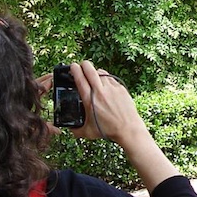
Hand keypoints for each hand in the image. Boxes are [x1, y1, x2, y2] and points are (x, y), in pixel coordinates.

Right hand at [63, 61, 179, 190]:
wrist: (128, 129)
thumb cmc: (108, 131)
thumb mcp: (88, 132)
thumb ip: (76, 130)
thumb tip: (69, 128)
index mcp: (90, 100)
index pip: (80, 79)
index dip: (74, 70)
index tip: (72, 66)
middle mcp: (100, 91)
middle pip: (90, 69)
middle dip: (84, 64)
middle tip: (81, 65)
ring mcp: (112, 88)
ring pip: (101, 72)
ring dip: (95, 72)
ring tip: (92, 75)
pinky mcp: (120, 88)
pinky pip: (110, 78)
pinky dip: (105, 78)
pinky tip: (103, 82)